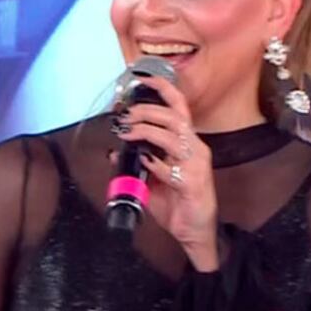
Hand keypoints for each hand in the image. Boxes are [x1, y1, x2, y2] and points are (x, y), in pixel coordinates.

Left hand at [116, 75, 218, 270]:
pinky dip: (154, 164)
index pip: (179, 107)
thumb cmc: (179, 203)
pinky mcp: (193, 182)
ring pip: (172, 135)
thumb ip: (137, 164)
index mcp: (188, 143)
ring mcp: (196, 164)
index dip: (164, 89)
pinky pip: (171, 167)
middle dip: (147, 111)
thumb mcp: (153, 181)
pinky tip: (144, 164)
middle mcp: (195, 148)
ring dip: (146, 131)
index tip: (144, 78)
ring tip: (128, 133)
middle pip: (174, 117)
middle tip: (125, 116)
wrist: (196, 232)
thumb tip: (114, 152)